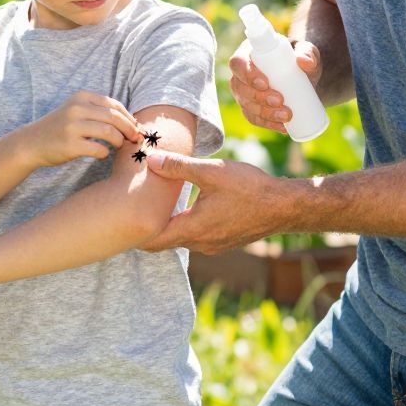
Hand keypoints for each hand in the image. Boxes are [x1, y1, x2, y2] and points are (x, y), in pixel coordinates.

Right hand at [21, 91, 140, 166]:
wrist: (32, 142)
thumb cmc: (60, 128)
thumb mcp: (76, 110)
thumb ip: (99, 111)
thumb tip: (132, 122)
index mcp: (81, 97)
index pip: (114, 104)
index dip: (129, 117)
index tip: (135, 128)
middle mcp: (76, 108)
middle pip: (114, 118)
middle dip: (129, 130)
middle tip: (134, 140)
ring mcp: (72, 127)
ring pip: (109, 133)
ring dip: (119, 141)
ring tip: (117, 146)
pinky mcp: (70, 145)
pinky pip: (99, 149)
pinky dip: (105, 153)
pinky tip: (101, 154)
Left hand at [144, 152, 295, 253]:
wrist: (285, 206)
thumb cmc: (250, 188)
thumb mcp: (211, 172)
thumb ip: (178, 167)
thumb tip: (150, 159)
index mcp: (193, 229)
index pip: (152, 240)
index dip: (134, 230)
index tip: (120, 218)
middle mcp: (201, 244)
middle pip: (164, 242)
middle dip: (147, 229)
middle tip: (129, 214)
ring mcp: (214, 245)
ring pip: (181, 239)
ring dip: (167, 227)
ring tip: (152, 209)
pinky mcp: (225, 241)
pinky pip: (196, 238)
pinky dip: (184, 227)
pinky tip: (183, 210)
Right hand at [228, 38, 322, 134]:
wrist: (303, 76)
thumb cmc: (299, 58)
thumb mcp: (305, 50)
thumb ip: (307, 52)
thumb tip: (304, 62)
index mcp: (248, 53)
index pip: (238, 63)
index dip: (247, 75)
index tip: (265, 84)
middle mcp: (241, 74)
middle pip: (240, 88)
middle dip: (258, 98)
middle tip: (280, 101)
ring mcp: (244, 92)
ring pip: (246, 106)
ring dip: (264, 114)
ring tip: (286, 116)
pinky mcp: (251, 107)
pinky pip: (254, 119)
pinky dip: (268, 124)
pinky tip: (282, 127)